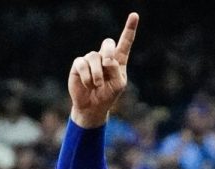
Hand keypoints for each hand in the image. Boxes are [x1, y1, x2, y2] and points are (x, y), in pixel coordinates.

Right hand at [68, 12, 138, 128]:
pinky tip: (88, 85)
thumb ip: (116, 70)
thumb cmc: (108, 95)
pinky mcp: (79, 64)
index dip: (129, 29)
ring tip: (97, 85)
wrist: (93, 106)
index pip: (125, 42)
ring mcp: (90, 59)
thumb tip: (106, 59)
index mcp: (118, 61)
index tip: (135, 15)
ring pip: (95, 57)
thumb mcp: (118, 84)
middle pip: (108, 43)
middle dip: (109, 51)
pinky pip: (82, 64)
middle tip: (108, 64)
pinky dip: (87, 77)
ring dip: (97, 74)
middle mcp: (104, 57)